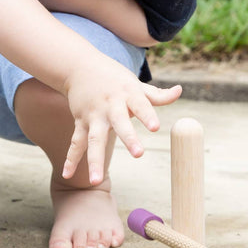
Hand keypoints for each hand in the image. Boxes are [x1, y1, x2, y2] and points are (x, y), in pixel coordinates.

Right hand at [61, 58, 182, 185]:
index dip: (147, 115)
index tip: (155, 127)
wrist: (79, 66)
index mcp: (127, 94)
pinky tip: (67, 174)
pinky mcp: (80, 122)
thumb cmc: (114, 79)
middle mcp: (110, 106)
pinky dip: (71, 158)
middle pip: (119, 123)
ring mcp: (93, 116)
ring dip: (93, 160)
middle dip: (128, 138)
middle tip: (138, 154)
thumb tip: (179, 91)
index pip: (140, 104)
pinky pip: (76, 143)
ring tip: (96, 181)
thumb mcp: (135, 84)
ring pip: (93, 140)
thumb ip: (157, 94)